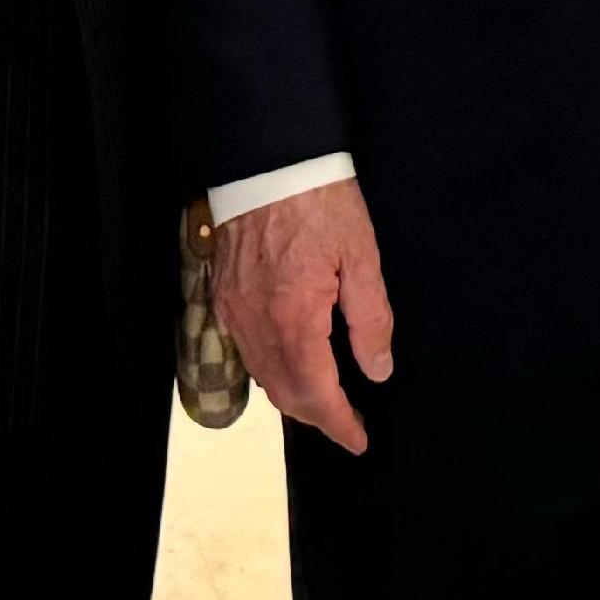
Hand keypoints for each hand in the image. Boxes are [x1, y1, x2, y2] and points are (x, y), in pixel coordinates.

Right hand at [211, 179, 395, 455]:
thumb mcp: (362, 256)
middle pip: (284, 394)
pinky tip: (291, 364)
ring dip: (293, 396)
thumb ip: (370, 320)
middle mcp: (256, 324)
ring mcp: (233, 311)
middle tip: (348, 425)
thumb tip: (377, 372)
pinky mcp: (222, 295)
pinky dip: (270, 369)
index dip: (338, 423)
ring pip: (261, 375)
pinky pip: (245, 350)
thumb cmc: (320, 201)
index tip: (359, 440)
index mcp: (294, 318)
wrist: (266, 159)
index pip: (316, 393)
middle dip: (317, 417)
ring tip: (325, 401)